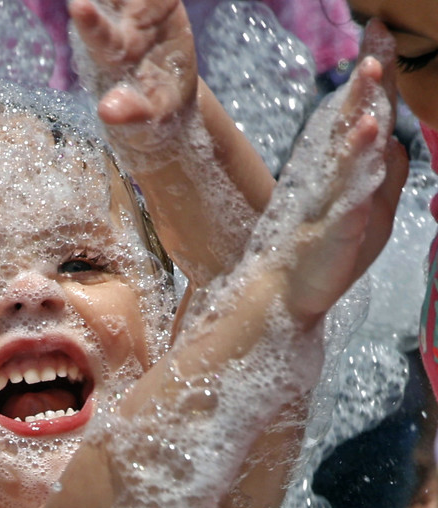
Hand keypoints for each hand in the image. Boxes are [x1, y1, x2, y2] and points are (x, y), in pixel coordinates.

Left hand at [69, 0, 196, 134]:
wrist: (165, 95)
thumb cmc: (152, 113)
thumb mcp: (148, 119)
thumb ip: (130, 112)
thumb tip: (107, 112)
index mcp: (112, 54)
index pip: (98, 34)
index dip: (90, 21)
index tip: (78, 5)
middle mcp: (117, 23)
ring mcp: (135, 7)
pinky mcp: (157, 0)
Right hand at [265, 21, 406, 326]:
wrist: (285, 296)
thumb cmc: (324, 258)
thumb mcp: (369, 215)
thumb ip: (383, 179)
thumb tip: (397, 143)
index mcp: (349, 176)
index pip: (367, 119)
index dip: (376, 81)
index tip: (378, 39)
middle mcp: (338, 180)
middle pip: (358, 121)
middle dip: (369, 80)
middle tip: (374, 37)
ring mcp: (332, 200)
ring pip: (352, 148)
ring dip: (361, 106)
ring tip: (371, 70)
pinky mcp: (332, 226)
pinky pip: (349, 188)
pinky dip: (358, 160)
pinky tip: (369, 133)